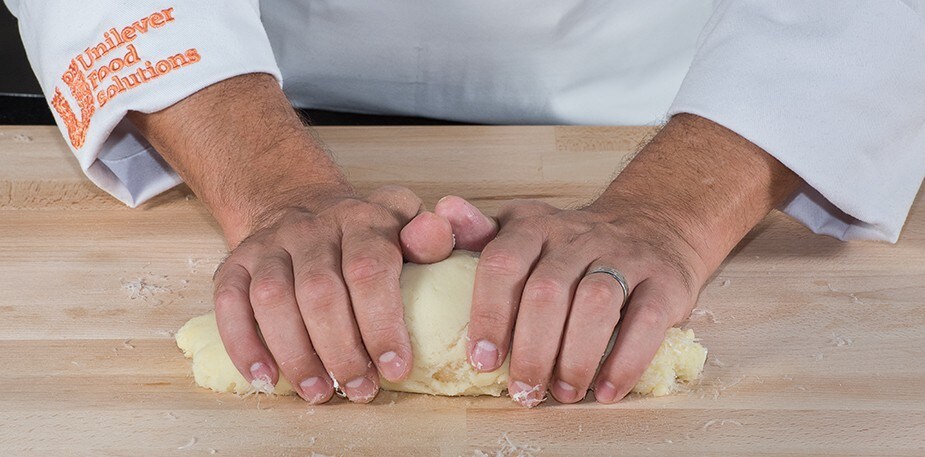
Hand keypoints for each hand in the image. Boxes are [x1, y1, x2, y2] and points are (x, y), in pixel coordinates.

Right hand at [127, 74, 457, 403]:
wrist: (300, 204)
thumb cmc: (366, 234)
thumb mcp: (406, 226)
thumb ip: (430, 237)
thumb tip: (438, 233)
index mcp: (362, 219)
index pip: (369, 268)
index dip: (382, 323)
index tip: (395, 368)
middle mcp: (312, 226)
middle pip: (320, 291)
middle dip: (341, 350)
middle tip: (359, 389)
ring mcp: (269, 244)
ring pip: (273, 299)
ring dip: (296, 354)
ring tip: (319, 392)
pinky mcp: (234, 263)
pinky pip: (230, 304)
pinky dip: (244, 345)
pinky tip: (266, 378)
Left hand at [434, 196, 702, 405]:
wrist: (655, 224)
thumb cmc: (573, 245)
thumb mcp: (524, 230)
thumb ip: (480, 233)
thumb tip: (442, 212)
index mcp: (534, 225)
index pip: (503, 263)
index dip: (490, 315)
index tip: (483, 361)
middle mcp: (578, 236)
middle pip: (547, 291)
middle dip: (531, 350)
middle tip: (523, 391)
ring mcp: (625, 256)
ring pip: (596, 303)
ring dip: (575, 358)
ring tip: (563, 393)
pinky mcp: (665, 282)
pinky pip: (646, 322)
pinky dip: (625, 362)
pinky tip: (606, 390)